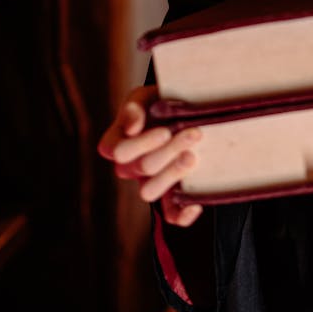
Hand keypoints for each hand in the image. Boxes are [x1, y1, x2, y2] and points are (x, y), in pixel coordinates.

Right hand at [97, 86, 203, 226]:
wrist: (185, 111)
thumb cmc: (160, 101)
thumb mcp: (145, 96)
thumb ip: (135, 107)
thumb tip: (131, 127)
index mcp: (118, 142)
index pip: (116, 151)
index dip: (141, 144)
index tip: (165, 130)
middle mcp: (129, 166)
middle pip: (141, 167)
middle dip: (169, 150)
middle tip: (194, 134)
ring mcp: (149, 182)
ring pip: (149, 192)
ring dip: (173, 175)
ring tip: (193, 157)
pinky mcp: (169, 195)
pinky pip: (169, 214)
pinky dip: (181, 214)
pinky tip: (195, 204)